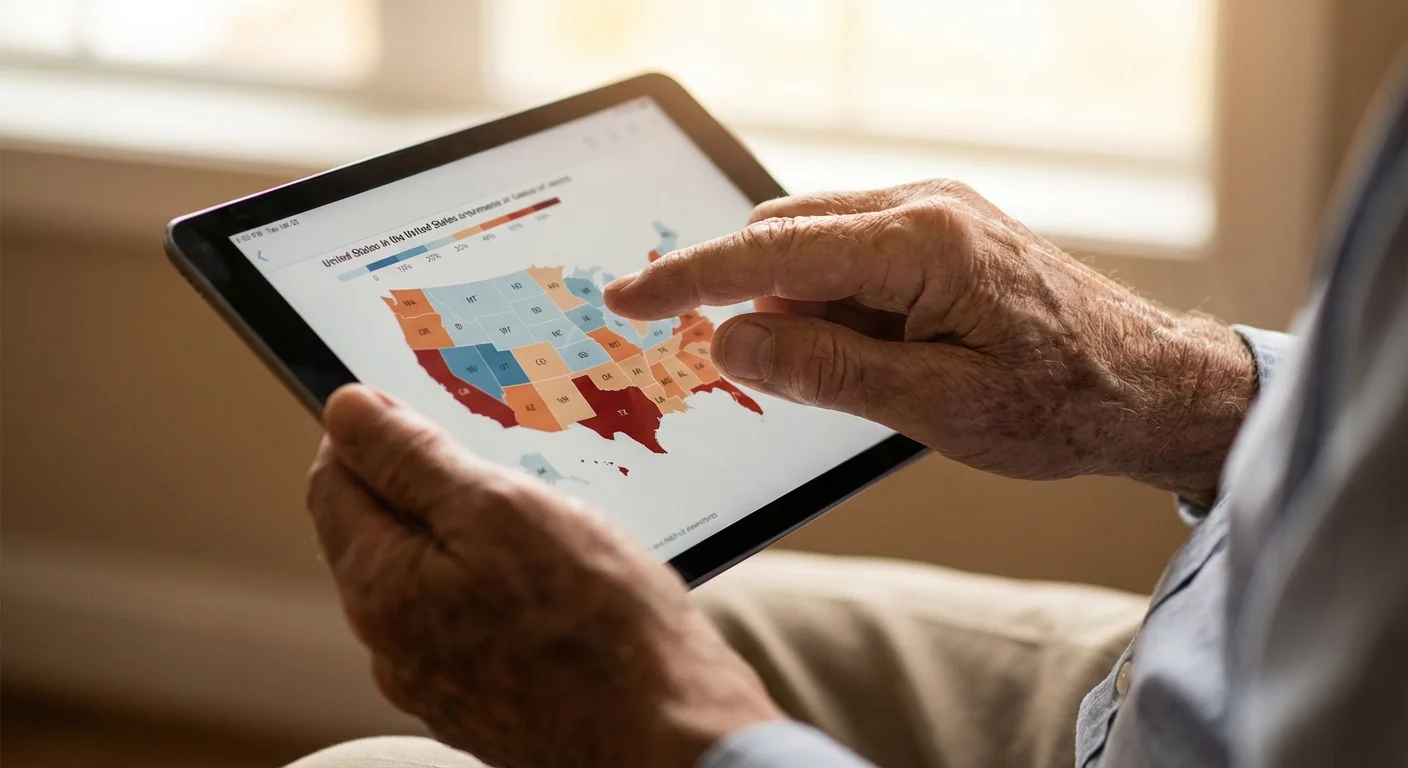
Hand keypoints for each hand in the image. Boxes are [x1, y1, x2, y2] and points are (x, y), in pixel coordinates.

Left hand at [306, 385, 782, 767]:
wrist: (671, 734)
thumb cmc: (598, 621)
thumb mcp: (500, 509)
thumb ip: (411, 460)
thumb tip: (346, 411)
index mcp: (382, 591)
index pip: (333, 484)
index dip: (371, 431)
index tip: (423, 406)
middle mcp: (394, 648)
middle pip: (380, 533)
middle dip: (425, 486)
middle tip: (501, 462)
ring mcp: (440, 683)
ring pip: (431, 578)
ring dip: (468, 537)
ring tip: (542, 524)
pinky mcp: (487, 702)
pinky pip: (471, 623)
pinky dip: (498, 587)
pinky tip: (557, 583)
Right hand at [604, 180, 1253, 504]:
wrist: (1155, 388)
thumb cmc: (1064, 402)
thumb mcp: (936, 407)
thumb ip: (826, 371)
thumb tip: (731, 340)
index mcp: (921, 241)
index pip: (769, 250)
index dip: (686, 278)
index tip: (625, 296)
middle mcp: (924, 207)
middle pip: (784, 237)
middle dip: (750, 302)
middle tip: (759, 377)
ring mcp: (935, 214)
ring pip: (815, 247)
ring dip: (800, 310)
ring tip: (864, 380)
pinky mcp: (942, 234)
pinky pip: (853, 257)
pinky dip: (835, 305)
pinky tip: (877, 358)